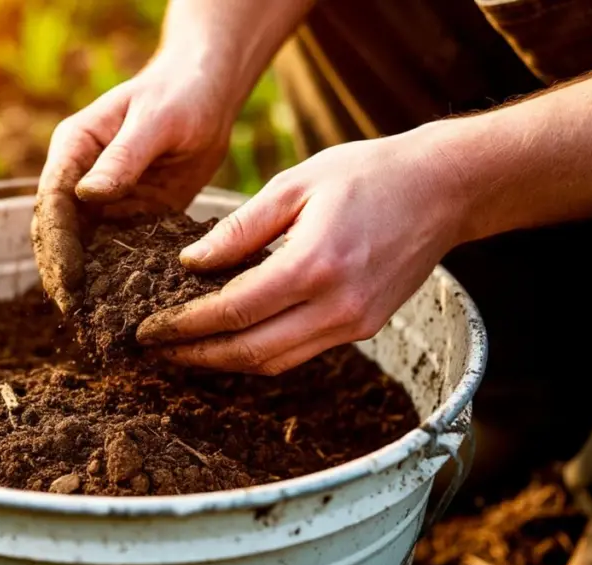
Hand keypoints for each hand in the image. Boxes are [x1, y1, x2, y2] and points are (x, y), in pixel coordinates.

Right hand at [32, 57, 236, 313]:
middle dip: (65, 274)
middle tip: (78, 315)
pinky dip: (120, 278)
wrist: (209, 94)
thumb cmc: (181, 94)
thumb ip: (124, 158)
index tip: (67, 281)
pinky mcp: (131, 216)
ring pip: (87, 249)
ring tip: (97, 323)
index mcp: (74, 149)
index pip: (54, 203)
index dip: (58, 244)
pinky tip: (131, 306)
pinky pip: (120, 251)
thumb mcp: (156, 121)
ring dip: (89, 283)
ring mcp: (104, 200)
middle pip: (61, 233)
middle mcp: (80, 178)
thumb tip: (88, 197)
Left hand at [135, 131, 468, 374]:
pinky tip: (233, 338)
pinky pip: (300, 353)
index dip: (184, 326)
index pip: (232, 310)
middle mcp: (336, 306)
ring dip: (225, 362)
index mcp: (313, 265)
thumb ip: (239, 229)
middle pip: (249, 352)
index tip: (148, 329)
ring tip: (185, 350)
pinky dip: (261, 352)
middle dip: (195, 356)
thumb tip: (189, 263)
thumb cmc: (367, 174)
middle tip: (155, 350)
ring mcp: (354, 324)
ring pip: (275, 362)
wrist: (443, 189)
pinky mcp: (364, 328)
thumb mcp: (295, 184)